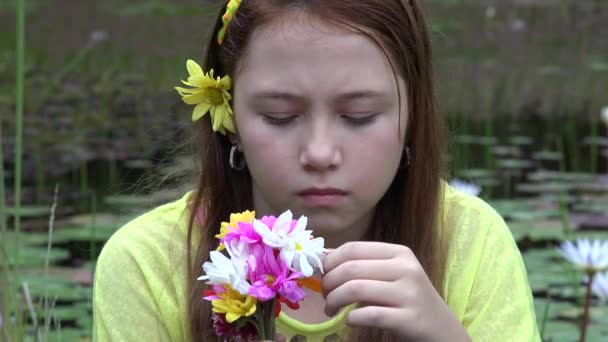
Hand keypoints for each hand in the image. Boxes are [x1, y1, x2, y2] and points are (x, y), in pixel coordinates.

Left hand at [322, 241, 470, 340]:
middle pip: (350, 269)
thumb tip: (324, 257)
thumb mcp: (391, 275)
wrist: (442, 330)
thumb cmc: (408, 300)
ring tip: (331, 309)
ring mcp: (409, 294)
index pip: (353, 248)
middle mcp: (406, 269)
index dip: (330, 261)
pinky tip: (349, 320)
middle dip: (328, 283)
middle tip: (325, 296)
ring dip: (334, 301)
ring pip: (355, 289)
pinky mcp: (409, 319)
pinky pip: (368, 315)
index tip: (322, 275)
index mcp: (399, 253)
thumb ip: (363, 265)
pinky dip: (351, 318)